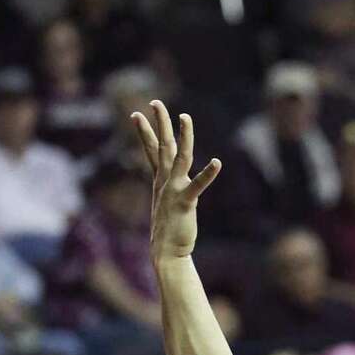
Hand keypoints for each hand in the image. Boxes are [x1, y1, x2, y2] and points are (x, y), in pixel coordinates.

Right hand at [133, 100, 220, 260]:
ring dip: (183, 136)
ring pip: (179, 157)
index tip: (137, 113)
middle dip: (159, 123)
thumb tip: (170, 184)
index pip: (151, 151)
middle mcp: (165, 182)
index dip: (145, 132)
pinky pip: (197, 185)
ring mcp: (173, 190)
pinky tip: (217, 162)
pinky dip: (208, 173)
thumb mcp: (167, 204)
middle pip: (162, 146)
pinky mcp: (185, 202)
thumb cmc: (169, 230)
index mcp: (161, 181)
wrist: (166, 253)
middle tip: (154, 102)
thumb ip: (169, 190)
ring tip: (185, 116)